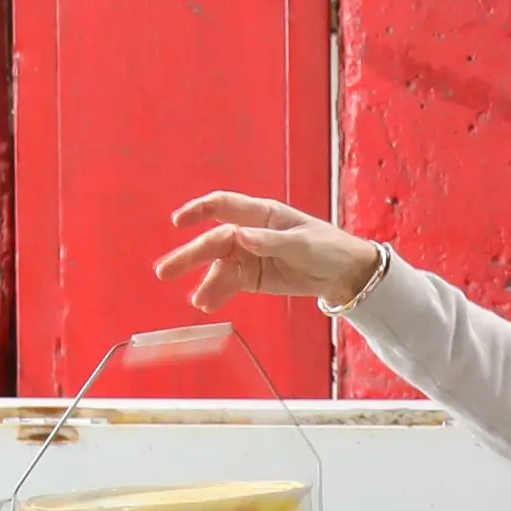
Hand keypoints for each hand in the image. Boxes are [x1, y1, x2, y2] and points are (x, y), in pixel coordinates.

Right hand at [154, 192, 385, 308]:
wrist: (345, 274)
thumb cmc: (327, 247)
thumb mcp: (302, 243)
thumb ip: (269, 241)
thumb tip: (239, 236)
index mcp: (261, 214)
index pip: (223, 206)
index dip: (198, 211)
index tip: (178, 222)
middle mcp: (249, 233)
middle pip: (213, 241)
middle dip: (189, 255)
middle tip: (165, 271)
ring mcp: (249, 257)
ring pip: (219, 267)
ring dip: (205, 282)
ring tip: (198, 301)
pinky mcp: (253, 278)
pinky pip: (230, 285)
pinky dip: (218, 294)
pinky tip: (206, 304)